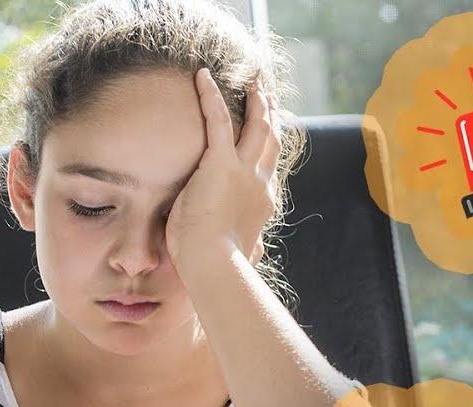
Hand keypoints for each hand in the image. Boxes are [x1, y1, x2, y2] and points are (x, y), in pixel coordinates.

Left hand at [165, 68, 280, 266]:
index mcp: (263, 201)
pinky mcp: (221, 163)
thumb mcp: (244, 252)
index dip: (271, 145)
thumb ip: (253, 248)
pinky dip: (210, 96)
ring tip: (252, 82)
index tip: (271, 130)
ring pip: (256, 125)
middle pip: (271, 139)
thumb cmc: (220, 264)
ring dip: (256, 101)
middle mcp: (261, 181)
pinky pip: (218, 120)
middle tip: (267, 94)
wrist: (214, 264)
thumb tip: (260, 255)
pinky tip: (201, 77)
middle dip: (271, 114)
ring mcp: (245, 170)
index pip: (270, 165)